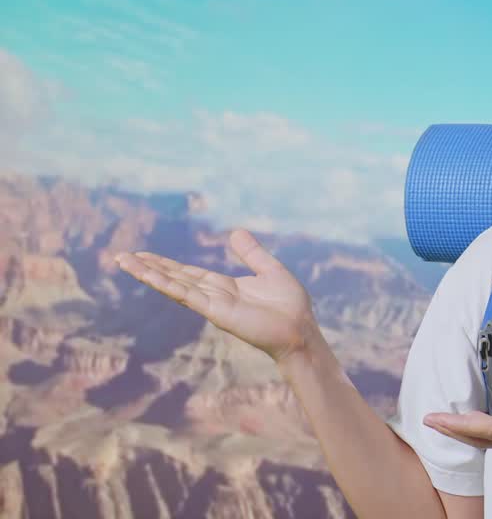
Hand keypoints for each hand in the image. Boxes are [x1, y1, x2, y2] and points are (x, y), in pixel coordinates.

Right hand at [114, 228, 318, 364]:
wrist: (300, 330)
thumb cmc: (290, 306)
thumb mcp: (270, 270)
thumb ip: (251, 254)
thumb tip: (235, 232)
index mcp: (224, 286)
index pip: (187, 273)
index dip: (165, 264)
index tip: (143, 255)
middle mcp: (213, 295)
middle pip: (174, 278)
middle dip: (148, 267)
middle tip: (120, 256)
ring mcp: (212, 304)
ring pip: (173, 285)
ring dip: (148, 274)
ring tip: (124, 262)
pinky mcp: (216, 312)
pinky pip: (187, 295)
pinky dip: (167, 284)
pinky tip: (148, 276)